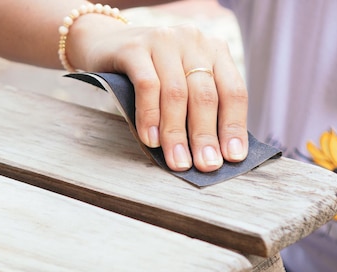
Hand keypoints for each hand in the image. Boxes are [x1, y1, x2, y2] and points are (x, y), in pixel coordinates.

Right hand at [68, 21, 248, 171]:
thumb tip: (210, 152)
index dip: (234, 126)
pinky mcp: (134, 47)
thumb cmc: (147, 72)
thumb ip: (194, 107)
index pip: (233, 91)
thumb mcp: (179, 82)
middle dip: (205, 136)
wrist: (103, 43)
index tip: (232, 157)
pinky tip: (150, 140)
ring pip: (176, 94)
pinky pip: (146, 86)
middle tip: (205, 165)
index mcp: (213, 49)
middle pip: (205, 95)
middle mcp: (193, 41)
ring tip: (177, 160)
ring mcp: (163, 40)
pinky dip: (150, 116)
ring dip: (176, 133)